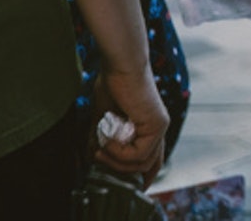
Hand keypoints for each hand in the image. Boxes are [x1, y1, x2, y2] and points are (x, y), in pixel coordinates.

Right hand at [92, 65, 167, 179]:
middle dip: (122, 172)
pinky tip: (108, 139)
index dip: (140, 177)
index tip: (126, 186)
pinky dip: (119, 152)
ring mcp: (160, 127)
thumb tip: (90, 157)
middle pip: (148, 167)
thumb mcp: (103, 118)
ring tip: (100, 147)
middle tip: (98, 159)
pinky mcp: (157, 125)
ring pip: (141, 164)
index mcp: (148, 127)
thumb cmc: (113, 83)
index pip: (151, 160)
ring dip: (116, 161)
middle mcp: (158, 128)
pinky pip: (138, 154)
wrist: (121, 65)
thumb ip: (100, 138)